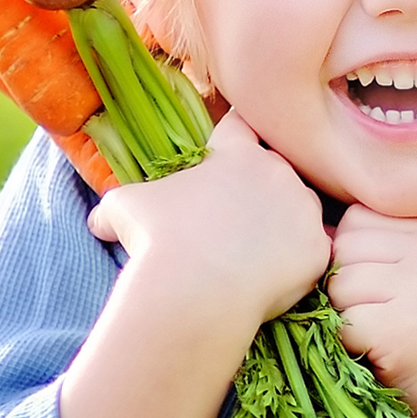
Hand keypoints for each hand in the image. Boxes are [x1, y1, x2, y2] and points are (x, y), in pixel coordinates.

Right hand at [86, 112, 329, 341]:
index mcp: (237, 153)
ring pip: (300, 209)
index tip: (231, 154)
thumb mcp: (124, 209)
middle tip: (237, 221)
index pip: (242, 126)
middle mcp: (278, 171)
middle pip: (277, 171)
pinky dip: (296, 262)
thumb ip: (116, 206)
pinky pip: (312, 251)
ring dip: (284, 224)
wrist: (195, 291)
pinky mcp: (318, 248)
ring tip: (255, 252)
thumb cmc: (157, 241)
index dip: (235, 139)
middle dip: (261, 190)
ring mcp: (303, 209)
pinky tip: (273, 277)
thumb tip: (98, 223)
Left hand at [327, 205, 416, 416]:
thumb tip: (307, 234)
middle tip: (380, 317)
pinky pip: (341, 321)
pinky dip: (347, 343)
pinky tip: (378, 353)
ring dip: (343, 315)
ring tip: (380, 334)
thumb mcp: (413, 278)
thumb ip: (371, 247)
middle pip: (343, 246)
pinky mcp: (401, 327)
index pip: (356, 219)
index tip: (382, 291)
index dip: (351, 257)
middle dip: (344, 284)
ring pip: (337, 283)